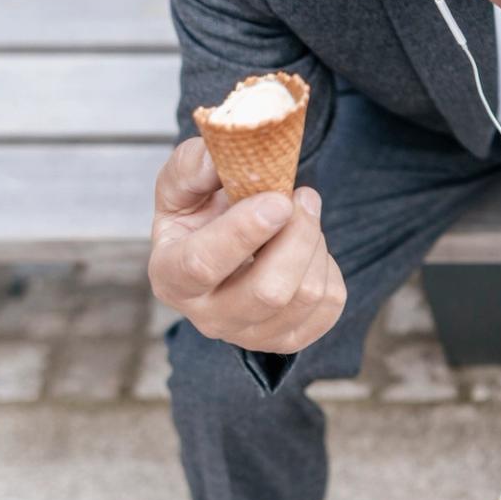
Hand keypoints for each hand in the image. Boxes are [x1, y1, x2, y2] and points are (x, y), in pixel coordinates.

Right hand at [148, 137, 345, 353]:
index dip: (243, 232)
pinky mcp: (288, 340)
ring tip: (302, 217)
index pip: (202, 266)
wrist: (226, 245)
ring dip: (315, 243)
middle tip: (302, 197)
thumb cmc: (201, 213)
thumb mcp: (184, 182)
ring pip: (305, 296)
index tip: (277, 200)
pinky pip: (329, 304)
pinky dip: (329, 267)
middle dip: (298, 235)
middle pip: (268, 291)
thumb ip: (194, 164)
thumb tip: (218, 159)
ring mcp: (249, 335)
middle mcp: (206, 317)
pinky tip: (307, 250)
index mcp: (171, 276)